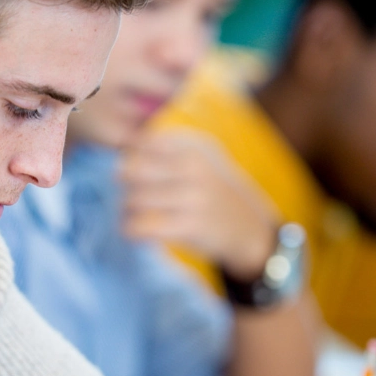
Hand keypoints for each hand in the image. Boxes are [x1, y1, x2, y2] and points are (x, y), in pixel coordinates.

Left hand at [117, 129, 277, 278]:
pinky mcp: (190, 226)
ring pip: (132, 199)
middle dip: (125, 184)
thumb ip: (166, 146)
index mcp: (192, 146)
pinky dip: (131, 230)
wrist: (250, 228)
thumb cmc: (215, 190)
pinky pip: (141, 226)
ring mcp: (193, 196)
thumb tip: (125, 146)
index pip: (141, 143)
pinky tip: (137, 231)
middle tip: (133, 193)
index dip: (132, 160)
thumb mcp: (201, 156)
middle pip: (130, 170)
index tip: (141, 174)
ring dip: (126, 210)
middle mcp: (193, 167)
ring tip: (135, 215)